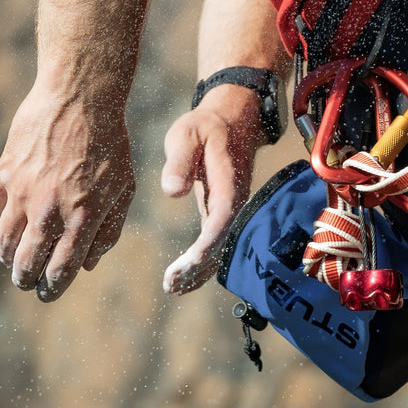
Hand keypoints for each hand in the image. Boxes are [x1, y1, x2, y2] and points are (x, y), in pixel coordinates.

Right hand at [0, 82, 134, 301]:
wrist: (80, 97)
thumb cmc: (110, 144)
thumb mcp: (123, 188)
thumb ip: (107, 230)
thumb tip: (86, 265)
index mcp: (82, 218)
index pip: (60, 272)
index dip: (51, 290)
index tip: (47, 293)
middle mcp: (49, 211)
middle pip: (26, 264)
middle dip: (25, 279)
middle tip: (27, 280)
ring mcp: (22, 192)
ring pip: (4, 242)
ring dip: (8, 256)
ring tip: (15, 256)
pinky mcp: (4, 172)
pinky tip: (8, 220)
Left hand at [160, 85, 269, 294]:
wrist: (231, 120)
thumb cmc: (205, 127)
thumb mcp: (186, 134)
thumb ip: (179, 161)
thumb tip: (172, 191)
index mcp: (229, 182)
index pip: (221, 220)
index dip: (205, 246)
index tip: (184, 264)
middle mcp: (236, 202)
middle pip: (223, 243)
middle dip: (199, 268)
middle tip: (171, 284)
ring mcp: (232, 210)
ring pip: (222, 249)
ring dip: (199, 273)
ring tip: (172, 288)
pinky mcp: (223, 214)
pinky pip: (217, 245)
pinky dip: (202, 265)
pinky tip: (183, 280)